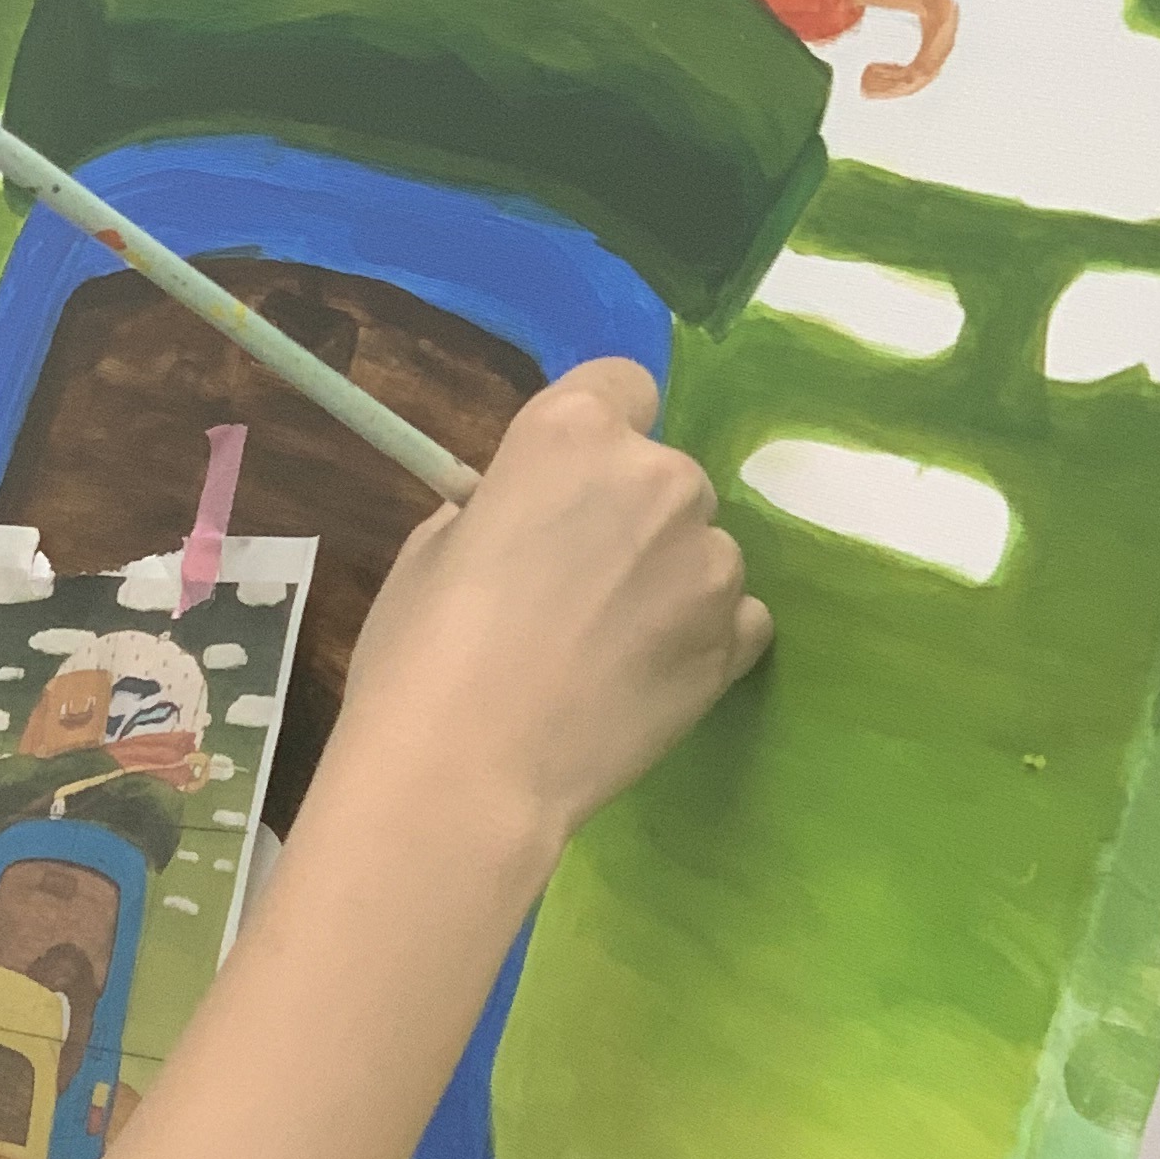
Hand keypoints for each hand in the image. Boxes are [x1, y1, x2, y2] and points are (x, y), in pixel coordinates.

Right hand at [332, 359, 770, 862]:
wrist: (467, 774)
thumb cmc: (422, 654)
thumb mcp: (432, 549)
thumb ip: (499, 510)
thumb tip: (525, 521)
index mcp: (572, 433)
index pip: (623, 383)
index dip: (597, 433)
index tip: (570, 485)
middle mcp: (659, 477)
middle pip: (667, 473)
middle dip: (633, 516)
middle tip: (576, 588)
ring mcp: (710, 560)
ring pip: (705, 548)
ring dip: (671, 580)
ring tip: (609, 649)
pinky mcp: (737, 638)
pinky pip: (737, 616)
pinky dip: (704, 637)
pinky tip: (648, 677)